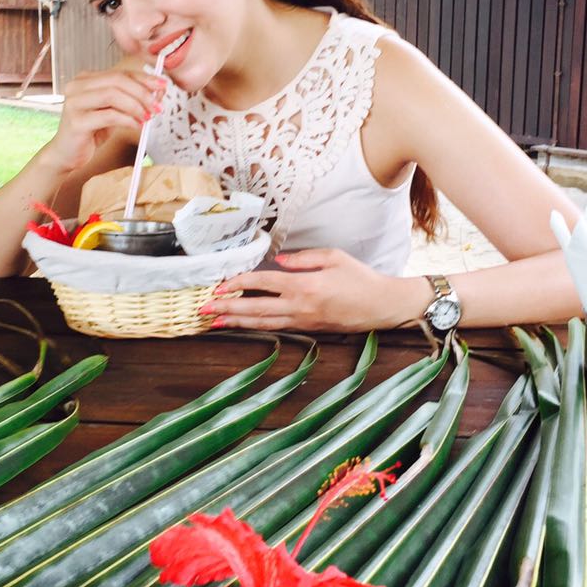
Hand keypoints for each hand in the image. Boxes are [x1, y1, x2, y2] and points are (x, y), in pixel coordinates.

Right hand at [42, 69, 167, 173]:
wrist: (67, 155)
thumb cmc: (91, 133)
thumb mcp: (114, 112)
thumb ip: (130, 100)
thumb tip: (158, 91)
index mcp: (85, 79)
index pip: (119, 73)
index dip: (144, 78)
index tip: (162, 85)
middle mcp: (76, 86)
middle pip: (117, 80)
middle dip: (142, 92)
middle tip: (157, 106)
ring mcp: (74, 102)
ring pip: (112, 95)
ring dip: (136, 106)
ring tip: (147, 117)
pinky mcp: (76, 121)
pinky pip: (109, 115)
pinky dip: (127, 119)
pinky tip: (136, 125)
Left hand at [201, 248, 417, 332]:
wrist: (383, 306)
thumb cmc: (361, 278)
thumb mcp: (334, 257)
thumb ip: (303, 258)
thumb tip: (278, 261)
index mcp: (305, 285)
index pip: (263, 283)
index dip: (239, 283)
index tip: (220, 285)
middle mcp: (300, 306)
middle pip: (256, 308)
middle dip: (227, 309)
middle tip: (204, 310)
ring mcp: (304, 321)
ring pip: (263, 323)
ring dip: (237, 322)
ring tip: (215, 322)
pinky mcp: (309, 330)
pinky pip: (277, 328)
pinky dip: (257, 327)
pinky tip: (244, 325)